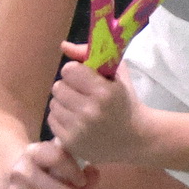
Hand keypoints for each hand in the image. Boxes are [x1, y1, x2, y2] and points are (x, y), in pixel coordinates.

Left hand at [47, 47, 152, 164]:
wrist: (136, 139)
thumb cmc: (125, 102)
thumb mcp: (116, 74)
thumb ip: (89, 54)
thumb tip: (63, 45)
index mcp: (103, 91)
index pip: (69, 70)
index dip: (76, 72)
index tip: (84, 78)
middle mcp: (89, 111)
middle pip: (58, 86)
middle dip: (69, 87)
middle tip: (81, 93)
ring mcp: (79, 129)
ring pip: (53, 103)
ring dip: (64, 102)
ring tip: (79, 106)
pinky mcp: (71, 143)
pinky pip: (52, 120)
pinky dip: (61, 117)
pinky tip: (76, 120)